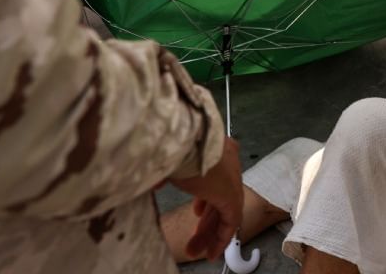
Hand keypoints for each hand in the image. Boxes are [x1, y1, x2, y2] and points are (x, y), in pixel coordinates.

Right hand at [169, 137, 242, 260]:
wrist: (181, 134)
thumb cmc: (168, 140)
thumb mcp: (163, 157)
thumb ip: (161, 172)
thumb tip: (153, 182)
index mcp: (214, 148)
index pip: (215, 177)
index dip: (206, 198)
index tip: (198, 212)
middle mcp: (227, 160)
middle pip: (219, 196)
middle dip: (206, 221)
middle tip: (195, 239)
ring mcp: (231, 177)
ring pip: (225, 210)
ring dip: (209, 232)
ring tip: (196, 250)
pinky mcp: (231, 194)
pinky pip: (231, 220)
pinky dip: (222, 237)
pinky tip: (212, 251)